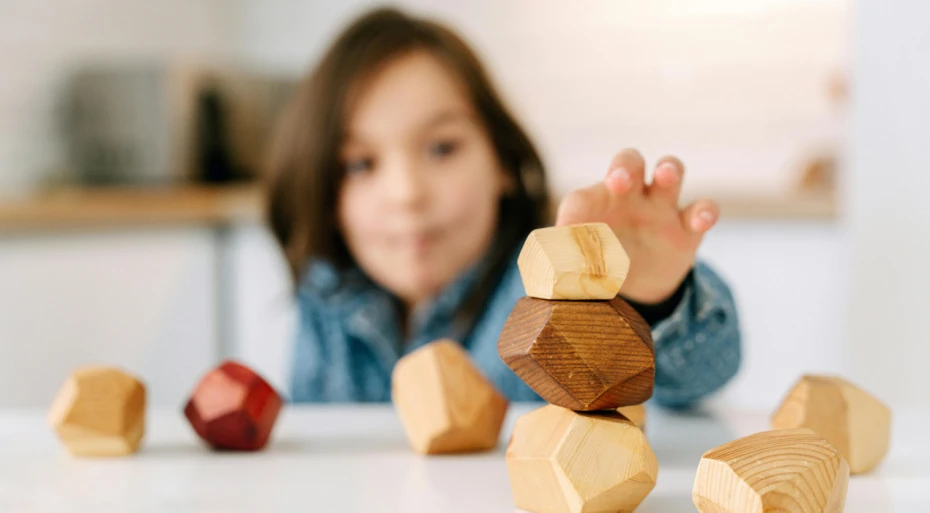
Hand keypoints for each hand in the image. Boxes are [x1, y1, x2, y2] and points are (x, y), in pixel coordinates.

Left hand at [555, 149, 717, 303]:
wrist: (637, 289)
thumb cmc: (600, 267)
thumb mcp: (581, 271)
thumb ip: (569, 272)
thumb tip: (557, 279)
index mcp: (594, 206)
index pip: (581, 199)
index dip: (573, 214)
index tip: (567, 234)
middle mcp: (628, 198)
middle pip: (628, 163)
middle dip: (624, 166)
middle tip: (618, 181)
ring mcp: (660, 209)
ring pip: (668, 174)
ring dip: (669, 169)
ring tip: (665, 175)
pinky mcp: (687, 230)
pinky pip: (702, 210)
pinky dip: (705, 211)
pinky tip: (700, 220)